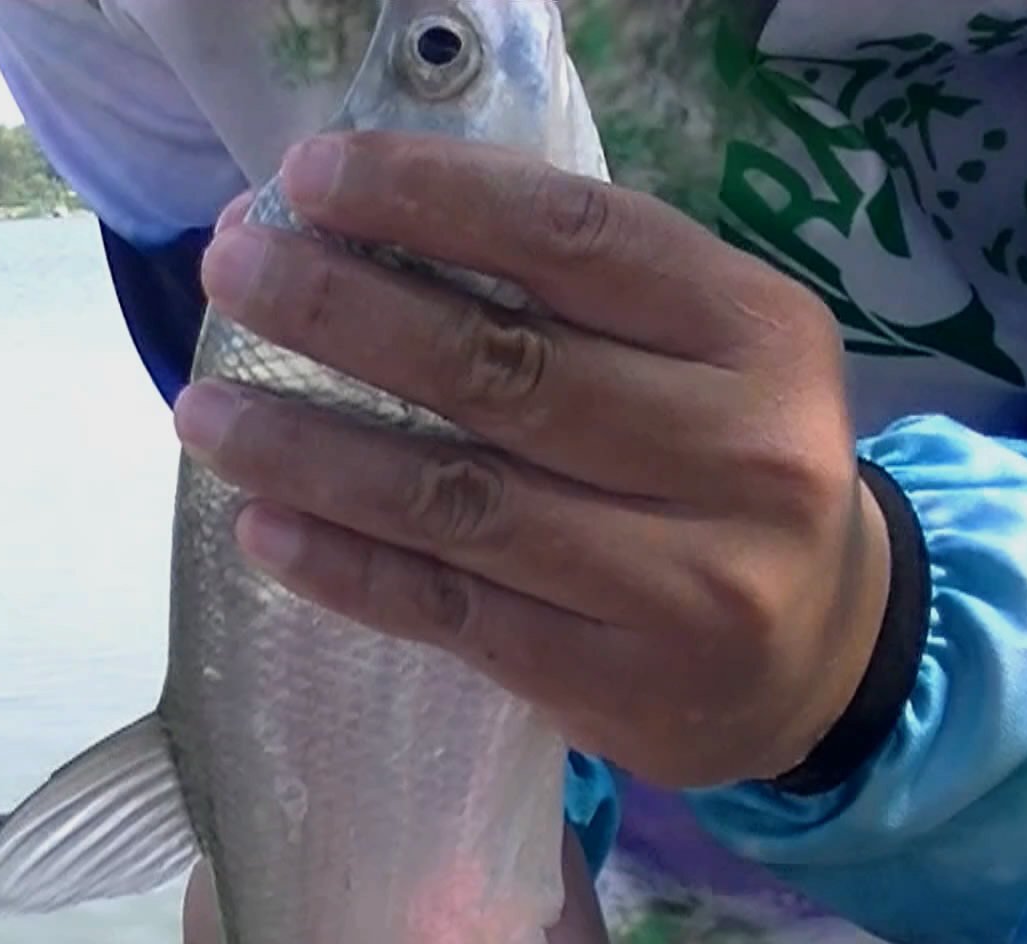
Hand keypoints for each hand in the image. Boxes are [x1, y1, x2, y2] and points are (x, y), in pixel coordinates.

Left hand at [175, 132, 890, 787]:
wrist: (821, 654)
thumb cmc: (726, 464)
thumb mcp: (705, 349)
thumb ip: (579, 291)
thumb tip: (364, 229)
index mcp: (758, 333)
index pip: (576, 239)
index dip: (432, 200)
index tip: (311, 179)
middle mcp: (738, 453)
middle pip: (504, 367)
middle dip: (344, 311)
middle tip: (233, 274)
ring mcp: (684, 580)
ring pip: (462, 501)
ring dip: (313, 449)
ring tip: (205, 412)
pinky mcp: (618, 682)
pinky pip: (453, 613)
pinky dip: (347, 566)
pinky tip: (264, 526)